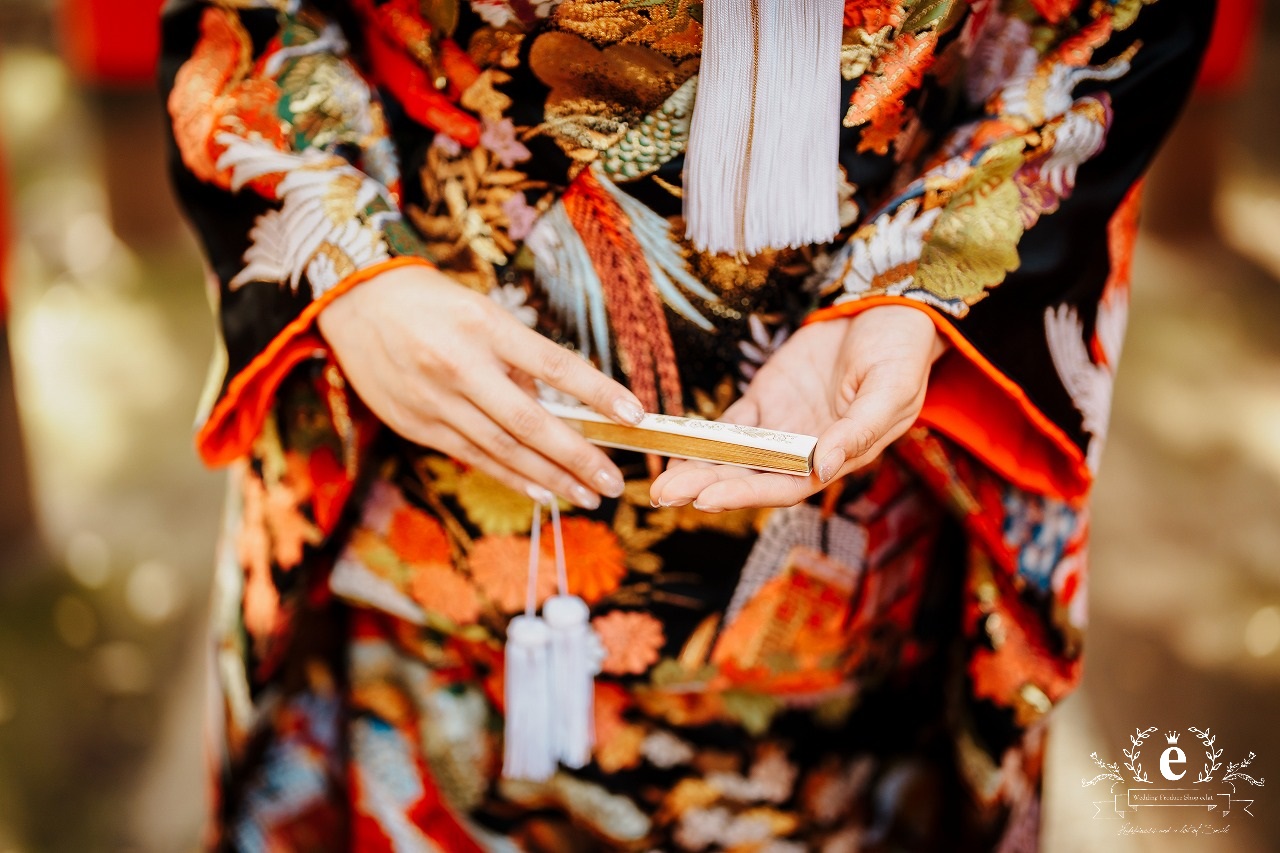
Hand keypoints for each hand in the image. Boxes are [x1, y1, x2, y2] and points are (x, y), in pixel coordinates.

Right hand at [317, 264, 645, 508]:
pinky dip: (511, 476)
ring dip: (550, 477)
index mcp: (484, 325)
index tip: (635, 416)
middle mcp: (459, 365)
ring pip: (503, 448)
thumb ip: (518, 359)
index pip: (555, 364)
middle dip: (578, 456)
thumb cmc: (432, 303)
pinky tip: (542, 491)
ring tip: (587, 496)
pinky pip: (472, 456)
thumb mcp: (482, 312)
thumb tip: (559, 407)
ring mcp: (434, 399)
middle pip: (530, 421)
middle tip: (613, 482)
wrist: (356, 302)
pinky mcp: (415, 424)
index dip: (598, 393)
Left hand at [649, 304, 945, 510]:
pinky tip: (674, 448)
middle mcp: (805, 449)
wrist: (888, 311)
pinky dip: (701, 438)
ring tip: (658, 485)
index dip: (746, 493)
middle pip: (750, 476)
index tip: (706, 499)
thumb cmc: (900, 353)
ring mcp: (783, 425)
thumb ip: (857, 430)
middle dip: (706, 487)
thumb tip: (825, 467)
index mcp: (838, 455)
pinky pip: (729, 425)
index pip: (786, 485)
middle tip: (662, 497)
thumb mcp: (890, 389)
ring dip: (698, 469)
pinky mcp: (766, 399)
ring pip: (733, 456)